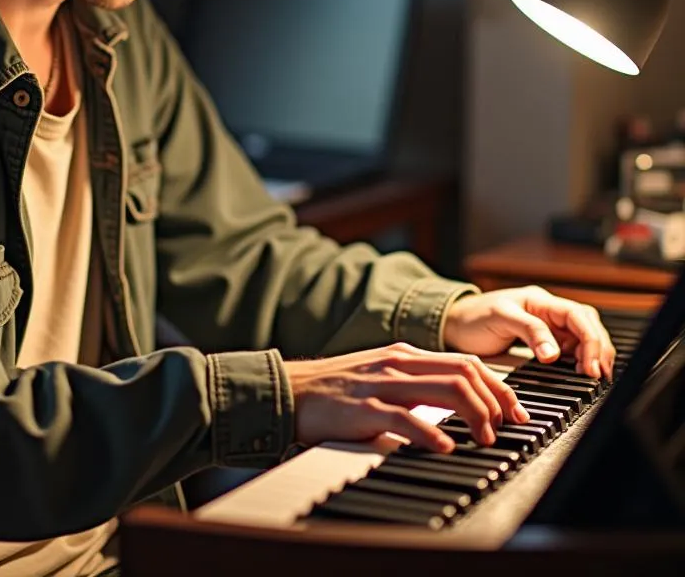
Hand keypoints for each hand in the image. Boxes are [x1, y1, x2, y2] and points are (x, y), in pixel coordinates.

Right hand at [284, 342, 530, 451]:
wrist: (289, 390)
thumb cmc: (335, 389)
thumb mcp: (380, 375)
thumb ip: (414, 383)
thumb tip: (456, 401)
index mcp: (403, 354)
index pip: (466, 362)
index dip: (499, 387)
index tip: (514, 413)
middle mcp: (397, 363)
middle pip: (465, 372)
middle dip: (496, 401)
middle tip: (507, 428)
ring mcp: (382, 384)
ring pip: (446, 389)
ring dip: (476, 416)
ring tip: (484, 439)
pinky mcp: (364, 409)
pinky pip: (407, 419)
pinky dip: (433, 434)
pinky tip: (446, 447)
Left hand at [442, 286, 615, 379]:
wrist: (453, 325)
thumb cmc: (473, 316)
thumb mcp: (500, 318)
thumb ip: (529, 331)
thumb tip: (554, 354)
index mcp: (541, 301)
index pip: (578, 316)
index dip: (590, 341)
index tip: (590, 366)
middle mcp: (549, 312)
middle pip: (588, 326)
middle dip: (598, 349)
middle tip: (597, 375)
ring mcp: (549, 327)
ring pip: (584, 338)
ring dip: (593, 355)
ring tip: (593, 376)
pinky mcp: (545, 343)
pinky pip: (572, 350)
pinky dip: (581, 360)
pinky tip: (580, 373)